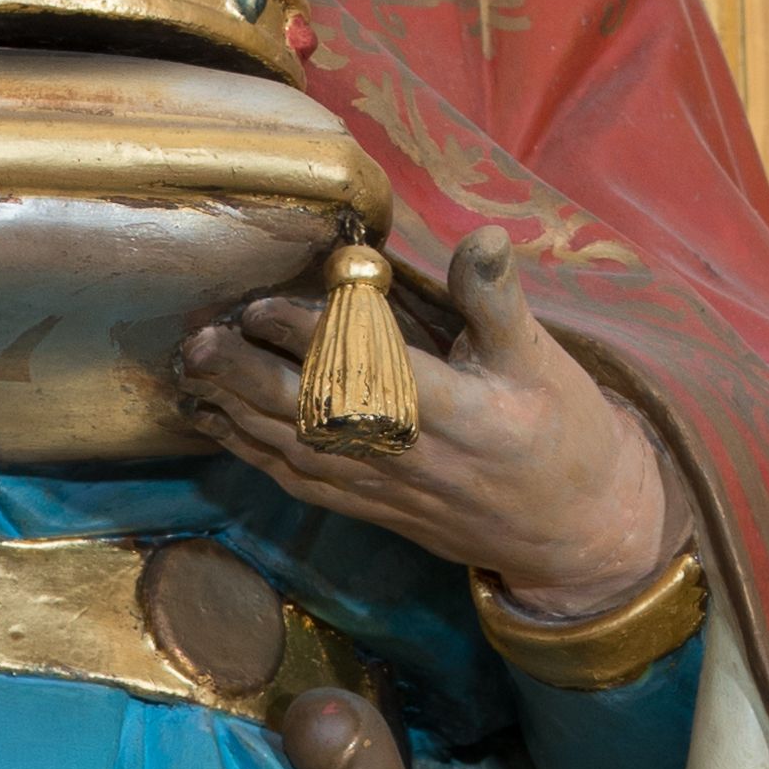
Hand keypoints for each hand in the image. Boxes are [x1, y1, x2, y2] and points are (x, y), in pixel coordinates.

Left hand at [175, 223, 670, 611]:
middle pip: (309, 418)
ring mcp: (386, 488)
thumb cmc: (564, 435)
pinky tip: (218, 424)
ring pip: (294, 453)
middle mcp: (408, 456)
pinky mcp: (375, 508)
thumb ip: (499, 300)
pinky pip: (302, 484)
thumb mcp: (543, 359)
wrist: (576, 531)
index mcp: (454, 413)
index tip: (266, 305)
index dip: (308, 342)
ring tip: (192, 371)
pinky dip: (253, 455)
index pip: (365, 376)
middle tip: (201, 339)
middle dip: (247, 379)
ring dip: (236, 414)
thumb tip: (483, 237)